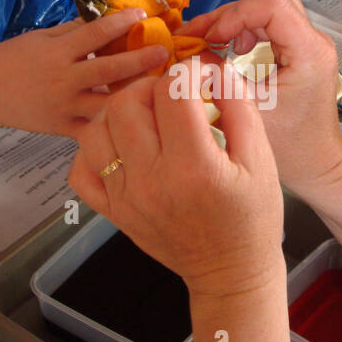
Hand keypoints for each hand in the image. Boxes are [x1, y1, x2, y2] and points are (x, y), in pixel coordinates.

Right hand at [0, 10, 168, 137]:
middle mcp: (66, 79)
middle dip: (140, 59)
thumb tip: (103, 18)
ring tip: (156, 88)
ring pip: (107, 102)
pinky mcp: (63, 127)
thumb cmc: (13, 59)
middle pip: (110, 68)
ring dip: (133, 94)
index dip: (121, 23)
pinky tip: (134, 119)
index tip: (142, 16)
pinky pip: (93, 128)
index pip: (96, 33)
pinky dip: (112, 124)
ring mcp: (66, 106)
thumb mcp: (40, 37)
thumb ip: (72, 30)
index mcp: (59, 52)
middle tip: (164, 53)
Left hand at [67, 67, 283, 297]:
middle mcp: (151, 180)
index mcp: (193, 166)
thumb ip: (239, 106)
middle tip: (171, 93)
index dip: (189, 71)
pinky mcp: (112, 211)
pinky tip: (120, 145)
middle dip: (150, 85)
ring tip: (145, 115)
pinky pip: (81, 170)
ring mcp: (125, 197)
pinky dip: (93, 150)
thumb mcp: (261, 159)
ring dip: (118, 112)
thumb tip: (215, 69)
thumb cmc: (251, 219)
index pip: (173, 92)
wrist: (230, 272)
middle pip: (126, 104)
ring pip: (95, 130)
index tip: (201, 76)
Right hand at [182, 0, 341, 195]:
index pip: (272, 4)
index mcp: (309, 52)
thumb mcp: (249, 110)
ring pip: (268, 9)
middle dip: (230, 16)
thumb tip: (193, 53)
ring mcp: (309, 44)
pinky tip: (232, 51)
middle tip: (200, 36)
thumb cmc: (291, 147)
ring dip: (236, 21)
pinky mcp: (300, 51)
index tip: (213, 37)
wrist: (318, 165)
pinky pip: (271, 24)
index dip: (236, 15)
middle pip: (268, 0)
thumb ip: (220, 77)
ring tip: (213, 43)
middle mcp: (315, 41)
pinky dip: (246, 30)